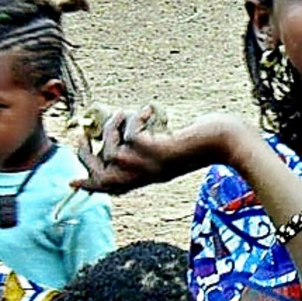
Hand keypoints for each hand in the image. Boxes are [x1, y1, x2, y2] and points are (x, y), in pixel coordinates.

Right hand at [75, 108, 237, 194]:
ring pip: (111, 151)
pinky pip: (130, 136)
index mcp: (149, 178)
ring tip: (125, 114)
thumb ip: (152, 150)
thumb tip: (130, 138)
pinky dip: (134, 119)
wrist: (230, 142)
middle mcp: (147, 176)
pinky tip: (148, 111)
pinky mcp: (160, 151)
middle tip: (86, 134)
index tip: (71, 182)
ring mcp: (152, 165)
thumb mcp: (173, 150)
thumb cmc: (205, 141)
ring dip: (112, 128)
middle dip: (87, 154)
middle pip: (102, 174)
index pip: (112, 189)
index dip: (90, 186)